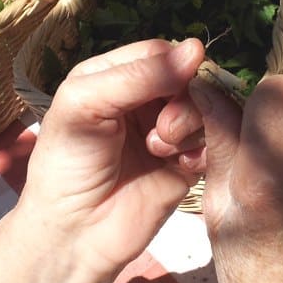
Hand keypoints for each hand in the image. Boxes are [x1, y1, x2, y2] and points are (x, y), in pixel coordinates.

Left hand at [0, 38, 204, 282]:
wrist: (76, 234)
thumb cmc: (68, 164)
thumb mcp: (85, 105)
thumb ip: (136, 76)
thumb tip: (197, 48)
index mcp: (114, 77)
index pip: (159, 53)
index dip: (172, 65)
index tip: (172, 86)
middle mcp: (143, 100)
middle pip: (188, 78)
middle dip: (183, 98)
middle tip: (163, 129)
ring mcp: (167, 131)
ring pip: (205, 108)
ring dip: (189, 125)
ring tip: (161, 149)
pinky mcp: (187, 163)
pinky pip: (214, 141)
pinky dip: (203, 148)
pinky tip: (182, 165)